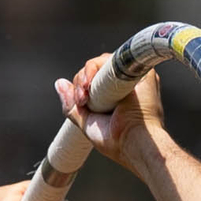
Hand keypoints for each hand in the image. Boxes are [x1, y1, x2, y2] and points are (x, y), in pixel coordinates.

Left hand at [55, 53, 166, 172]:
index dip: (81, 86)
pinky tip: (94, 82)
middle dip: (81, 81)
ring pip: (103, 62)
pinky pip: (116, 58)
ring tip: (86, 94)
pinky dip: (100, 65)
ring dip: (88, 73)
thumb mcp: (88, 124)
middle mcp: (125, 85)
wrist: (135, 142)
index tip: (79, 102)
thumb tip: (59, 83)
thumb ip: (73, 106)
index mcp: (115, 97)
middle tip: (81, 99)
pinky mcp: (142, 72)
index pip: (92, 81)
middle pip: (96, 69)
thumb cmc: (117, 142)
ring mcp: (134, 77)